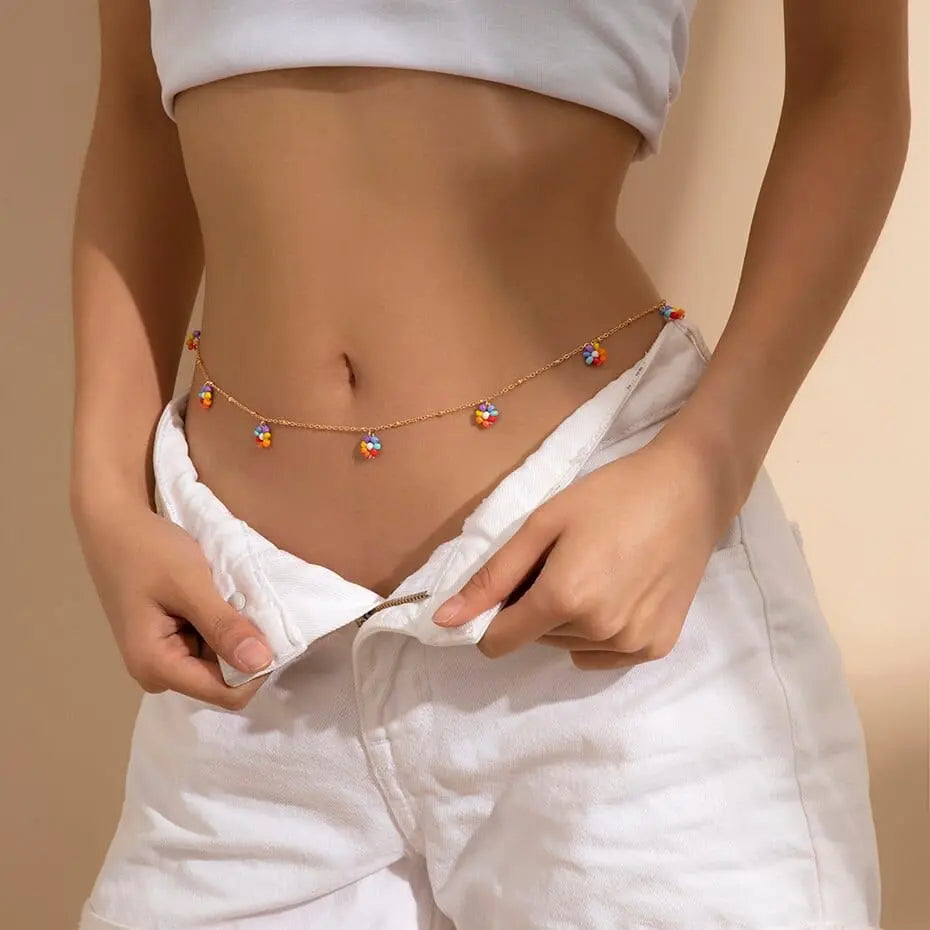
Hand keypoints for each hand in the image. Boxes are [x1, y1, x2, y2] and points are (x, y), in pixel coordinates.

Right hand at [72, 492, 273, 708]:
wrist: (115, 525)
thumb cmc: (147, 550)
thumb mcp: (190, 584)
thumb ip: (223, 626)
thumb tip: (260, 663)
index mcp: (156, 667)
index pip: (227, 694)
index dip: (256, 667)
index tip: (269, 628)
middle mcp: (159, 673)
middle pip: (225, 681)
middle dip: (245, 647)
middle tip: (247, 604)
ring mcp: (165, 659)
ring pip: (222, 663)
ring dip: (236, 633)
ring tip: (231, 596)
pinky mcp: (172, 643)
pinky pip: (212, 646)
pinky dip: (225, 624)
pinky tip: (221, 597)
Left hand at [432, 429, 738, 668]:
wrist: (690, 489)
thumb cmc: (610, 496)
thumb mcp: (543, 523)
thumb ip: (493, 576)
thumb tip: (443, 621)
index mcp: (563, 599)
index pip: (499, 641)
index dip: (493, 616)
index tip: (510, 586)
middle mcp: (597, 632)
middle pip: (536, 638)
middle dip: (537, 606)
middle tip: (566, 560)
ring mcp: (631, 644)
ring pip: (568, 645)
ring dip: (569, 619)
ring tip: (597, 570)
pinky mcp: (657, 647)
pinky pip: (604, 654)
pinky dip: (600, 631)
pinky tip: (620, 591)